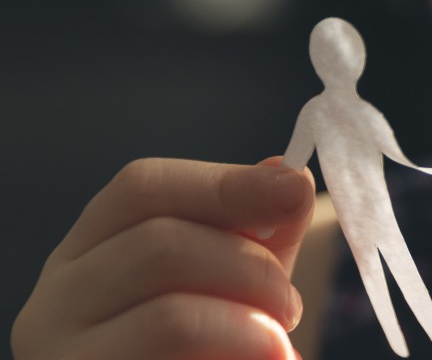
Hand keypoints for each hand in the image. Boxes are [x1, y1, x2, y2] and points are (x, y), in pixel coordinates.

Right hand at [12, 157, 315, 359]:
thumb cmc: (208, 353)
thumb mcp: (231, 284)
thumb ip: (257, 233)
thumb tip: (286, 173)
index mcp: (87, 256)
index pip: (141, 189)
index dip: (224, 183)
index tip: (294, 190)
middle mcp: (55, 304)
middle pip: (161, 245)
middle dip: (252, 268)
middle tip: (291, 307)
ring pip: (173, 317)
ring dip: (252, 327)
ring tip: (279, 348)